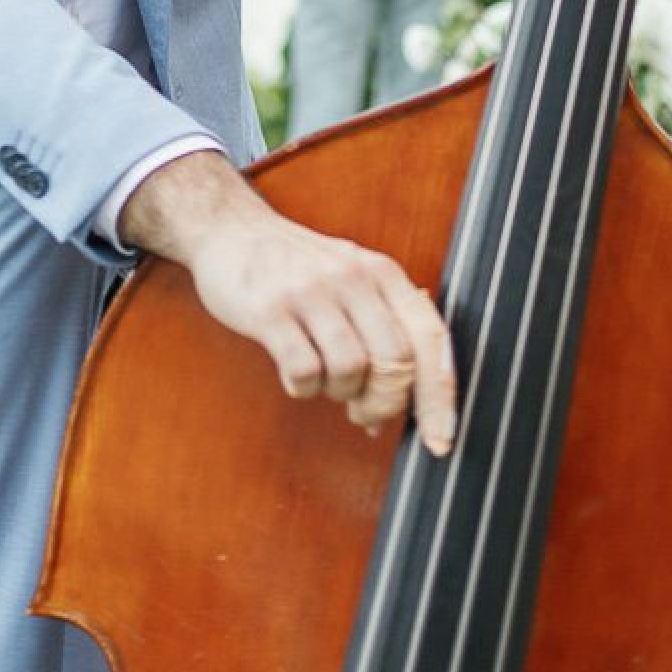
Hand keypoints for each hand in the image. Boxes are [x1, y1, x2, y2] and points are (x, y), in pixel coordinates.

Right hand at [117, 152, 457, 452]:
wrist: (230, 228)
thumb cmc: (296, 266)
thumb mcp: (352, 280)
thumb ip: (381, 335)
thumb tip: (394, 413)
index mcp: (383, 273)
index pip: (431, 339)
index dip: (441, 398)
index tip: (440, 443)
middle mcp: (353, 277)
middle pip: (396, 363)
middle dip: (384, 404)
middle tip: (364, 413)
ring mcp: (311, 292)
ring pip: (351, 371)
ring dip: (340, 394)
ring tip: (324, 381)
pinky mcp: (270, 310)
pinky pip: (304, 371)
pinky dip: (304, 389)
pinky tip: (296, 376)